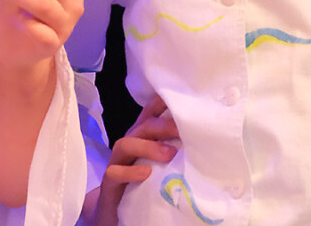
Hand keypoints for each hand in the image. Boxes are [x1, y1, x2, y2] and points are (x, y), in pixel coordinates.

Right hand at [89, 96, 177, 225]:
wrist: (114, 212)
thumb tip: (201, 141)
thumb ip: (173, 150)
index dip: (163, 102)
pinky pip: (114, 173)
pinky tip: (146, 173)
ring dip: (148, 146)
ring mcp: (117, 163)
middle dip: (163, 125)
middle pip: (142, 126)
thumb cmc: (141, 184)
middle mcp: (129, 146)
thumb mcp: (159, 164)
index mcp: (142, 138)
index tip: (182, 98)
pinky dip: (130, 172)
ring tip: (170, 153)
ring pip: (125, 144)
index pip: (150, 113)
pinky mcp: (109, 184)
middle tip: (183, 130)